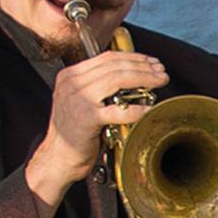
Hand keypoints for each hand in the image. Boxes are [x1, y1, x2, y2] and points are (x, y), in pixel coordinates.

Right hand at [23, 45, 174, 205]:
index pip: (106, 58)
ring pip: (117, 79)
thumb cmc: (73, 135)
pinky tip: (150, 109)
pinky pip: (118, 110)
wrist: (56, 160)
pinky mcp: (86, 119)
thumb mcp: (80, 102)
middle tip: (161, 70)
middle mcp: (71, 84)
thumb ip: (99, 88)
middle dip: (143, 66)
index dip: (133, 57)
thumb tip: (134, 77)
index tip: (151, 62)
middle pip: (114, 65)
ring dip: (144, 78)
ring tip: (160, 82)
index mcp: (69, 76)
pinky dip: (137, 109)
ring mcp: (78, 100)